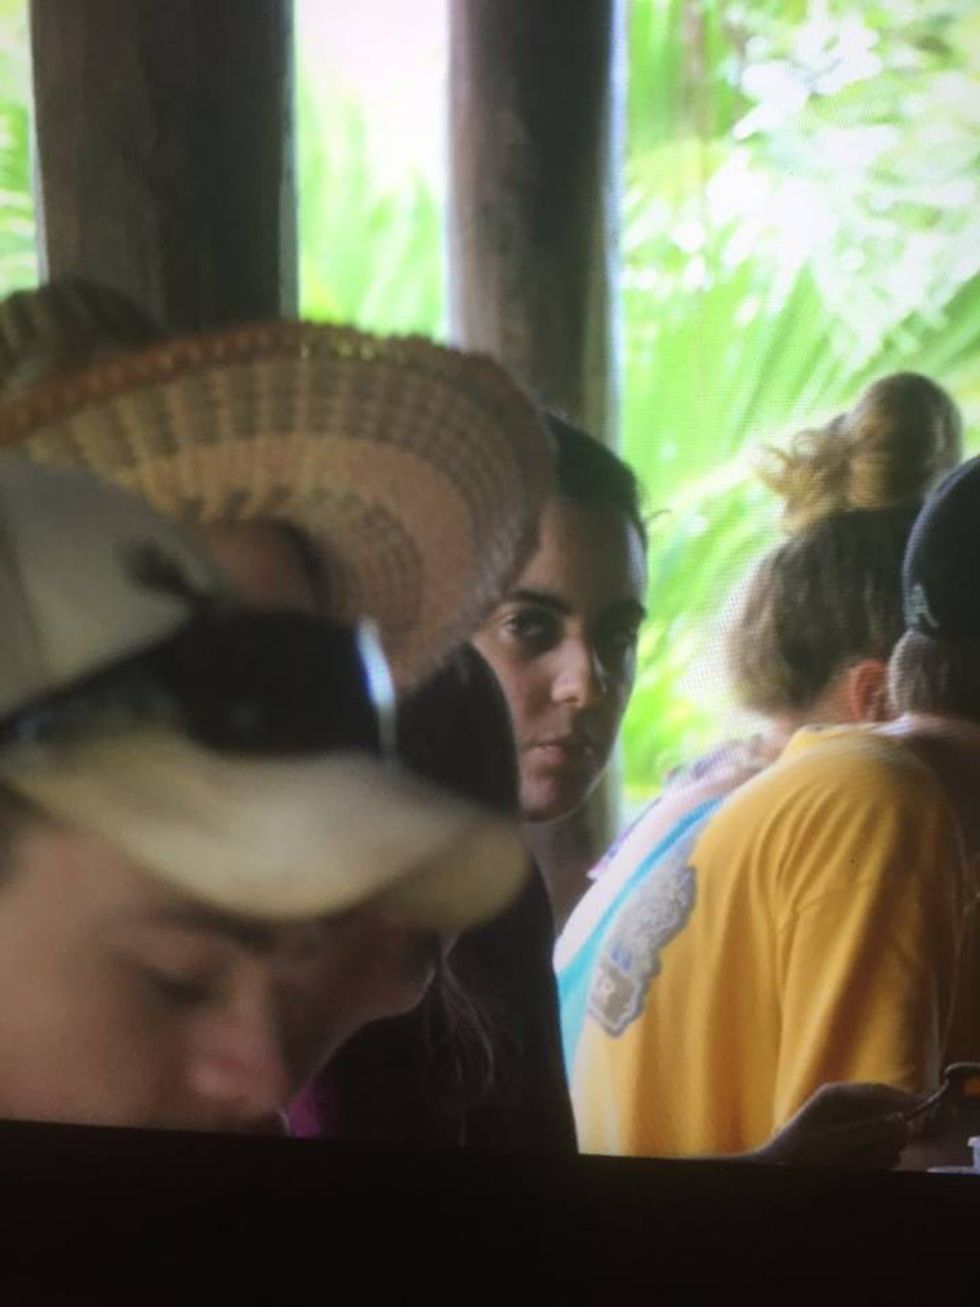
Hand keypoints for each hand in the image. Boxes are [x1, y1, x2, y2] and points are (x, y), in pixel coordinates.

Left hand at [750, 1082, 920, 1169]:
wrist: (775, 1172)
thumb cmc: (805, 1156)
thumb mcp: (842, 1144)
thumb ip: (874, 1132)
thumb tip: (905, 1123)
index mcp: (838, 1095)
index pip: (881, 1092)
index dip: (906, 1102)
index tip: (929, 1114)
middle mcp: (840, 1103)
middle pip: (883, 1111)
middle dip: (890, 1131)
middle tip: (889, 1150)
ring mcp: (840, 1121)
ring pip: (878, 1131)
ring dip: (880, 1147)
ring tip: (865, 1162)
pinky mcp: (841, 1140)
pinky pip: (868, 1145)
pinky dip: (871, 1156)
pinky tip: (862, 1166)